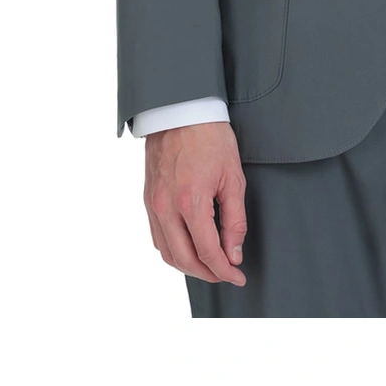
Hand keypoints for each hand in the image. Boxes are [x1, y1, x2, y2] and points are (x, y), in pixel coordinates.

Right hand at [144, 121, 247, 286]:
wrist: (181, 109)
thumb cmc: (210, 137)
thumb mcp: (233, 177)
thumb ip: (234, 220)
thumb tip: (233, 253)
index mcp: (190, 201)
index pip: (207, 252)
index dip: (224, 270)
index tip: (238, 276)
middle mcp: (166, 207)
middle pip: (184, 259)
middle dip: (207, 273)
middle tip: (226, 273)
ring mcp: (153, 204)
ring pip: (166, 252)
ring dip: (188, 265)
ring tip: (209, 265)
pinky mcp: (147, 199)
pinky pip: (157, 236)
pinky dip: (172, 250)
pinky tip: (188, 248)